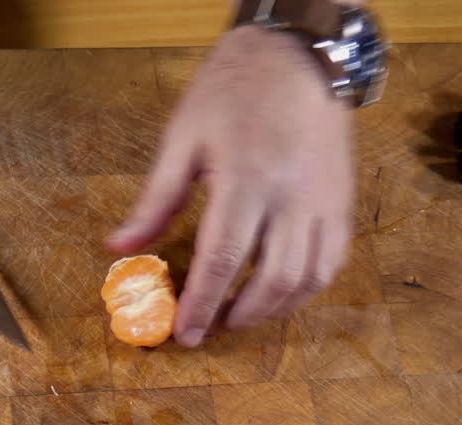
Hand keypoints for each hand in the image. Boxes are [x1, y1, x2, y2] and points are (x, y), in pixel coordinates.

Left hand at [108, 25, 355, 347]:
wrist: (298, 55)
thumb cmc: (234, 89)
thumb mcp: (183, 137)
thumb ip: (156, 200)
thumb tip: (119, 247)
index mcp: (245, 178)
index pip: (222, 259)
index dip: (201, 304)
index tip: (183, 333)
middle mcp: (292, 196)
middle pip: (271, 280)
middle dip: (238, 316)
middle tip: (210, 330)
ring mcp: (324, 202)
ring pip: (307, 279)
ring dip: (273, 310)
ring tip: (242, 316)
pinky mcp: (342, 201)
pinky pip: (332, 261)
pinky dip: (306, 288)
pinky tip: (280, 293)